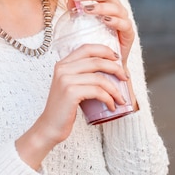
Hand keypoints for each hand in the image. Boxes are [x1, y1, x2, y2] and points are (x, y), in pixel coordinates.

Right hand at [16, 41, 127, 168]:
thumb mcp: (70, 86)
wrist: (49, 127)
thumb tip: (109, 69)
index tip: (116, 58)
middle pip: (96, 61)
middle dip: (115, 68)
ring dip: (114, 89)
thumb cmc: (64, 109)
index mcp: (62, 64)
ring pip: (99, 78)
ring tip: (120, 98)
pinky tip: (111, 106)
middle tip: (124, 78)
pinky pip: (97, 91)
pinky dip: (109, 98)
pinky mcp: (71, 92)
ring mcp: (66, 80)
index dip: (104, 50)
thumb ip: (82, 75)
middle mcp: (63, 69)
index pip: (86, 48)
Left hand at [68, 0, 134, 66]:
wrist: (108, 64)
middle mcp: (117, 10)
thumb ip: (78, 11)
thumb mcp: (83, 25)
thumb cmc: (96, 43)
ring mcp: (124, 21)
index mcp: (107, 5)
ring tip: (86, 9)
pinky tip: (105, 20)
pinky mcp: (129, 34)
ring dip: (100, 6)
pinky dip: (115, 21)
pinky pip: (124, 24)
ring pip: (115, 7)